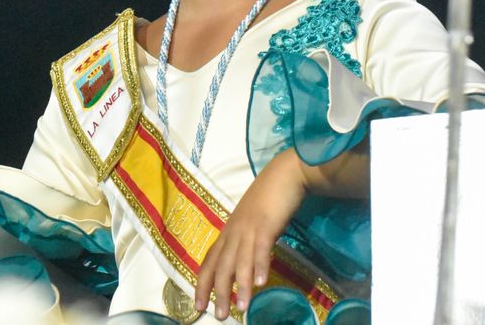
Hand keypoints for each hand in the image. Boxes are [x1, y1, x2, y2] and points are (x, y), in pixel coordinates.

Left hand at [194, 148, 307, 319]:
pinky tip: (261, 284)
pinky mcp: (266, 223)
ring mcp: (249, 227)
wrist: (285, 173)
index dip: (203, 283)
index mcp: (229, 231)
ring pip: (240, 261)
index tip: (198, 304)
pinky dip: (260, 266)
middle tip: (219, 316)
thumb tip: (245, 266)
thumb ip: (246, 241)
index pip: (210, 260)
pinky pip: (261, 248)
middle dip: (218, 292)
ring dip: (240, 286)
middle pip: (221, 265)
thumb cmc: (270, 198)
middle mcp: (234, 231)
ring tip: (241, 309)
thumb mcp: (252, 222)